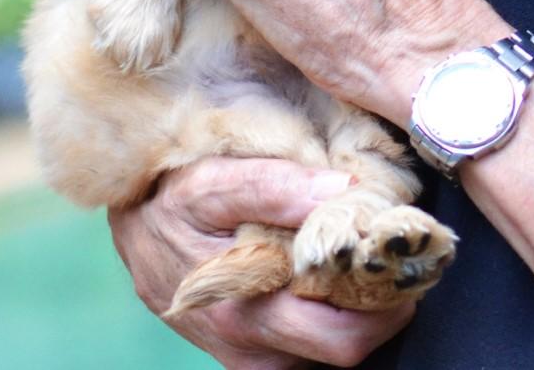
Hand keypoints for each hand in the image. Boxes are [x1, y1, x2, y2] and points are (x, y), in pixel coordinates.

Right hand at [109, 157, 413, 369]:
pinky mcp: (239, 346)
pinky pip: (297, 347)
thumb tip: (341, 190)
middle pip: (342, 353)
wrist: (126, 222)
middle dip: (382, 310)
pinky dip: (321, 316)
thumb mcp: (211, 181)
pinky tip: (325, 277)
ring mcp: (244, 352)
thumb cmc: (168, 197)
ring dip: (351, 313)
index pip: (342, 336)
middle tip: (398, 261)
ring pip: (321, 354)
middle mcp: (248, 346)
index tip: (408, 260)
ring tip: (365, 263)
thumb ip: (274, 186)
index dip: (388, 304)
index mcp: (247, 310)